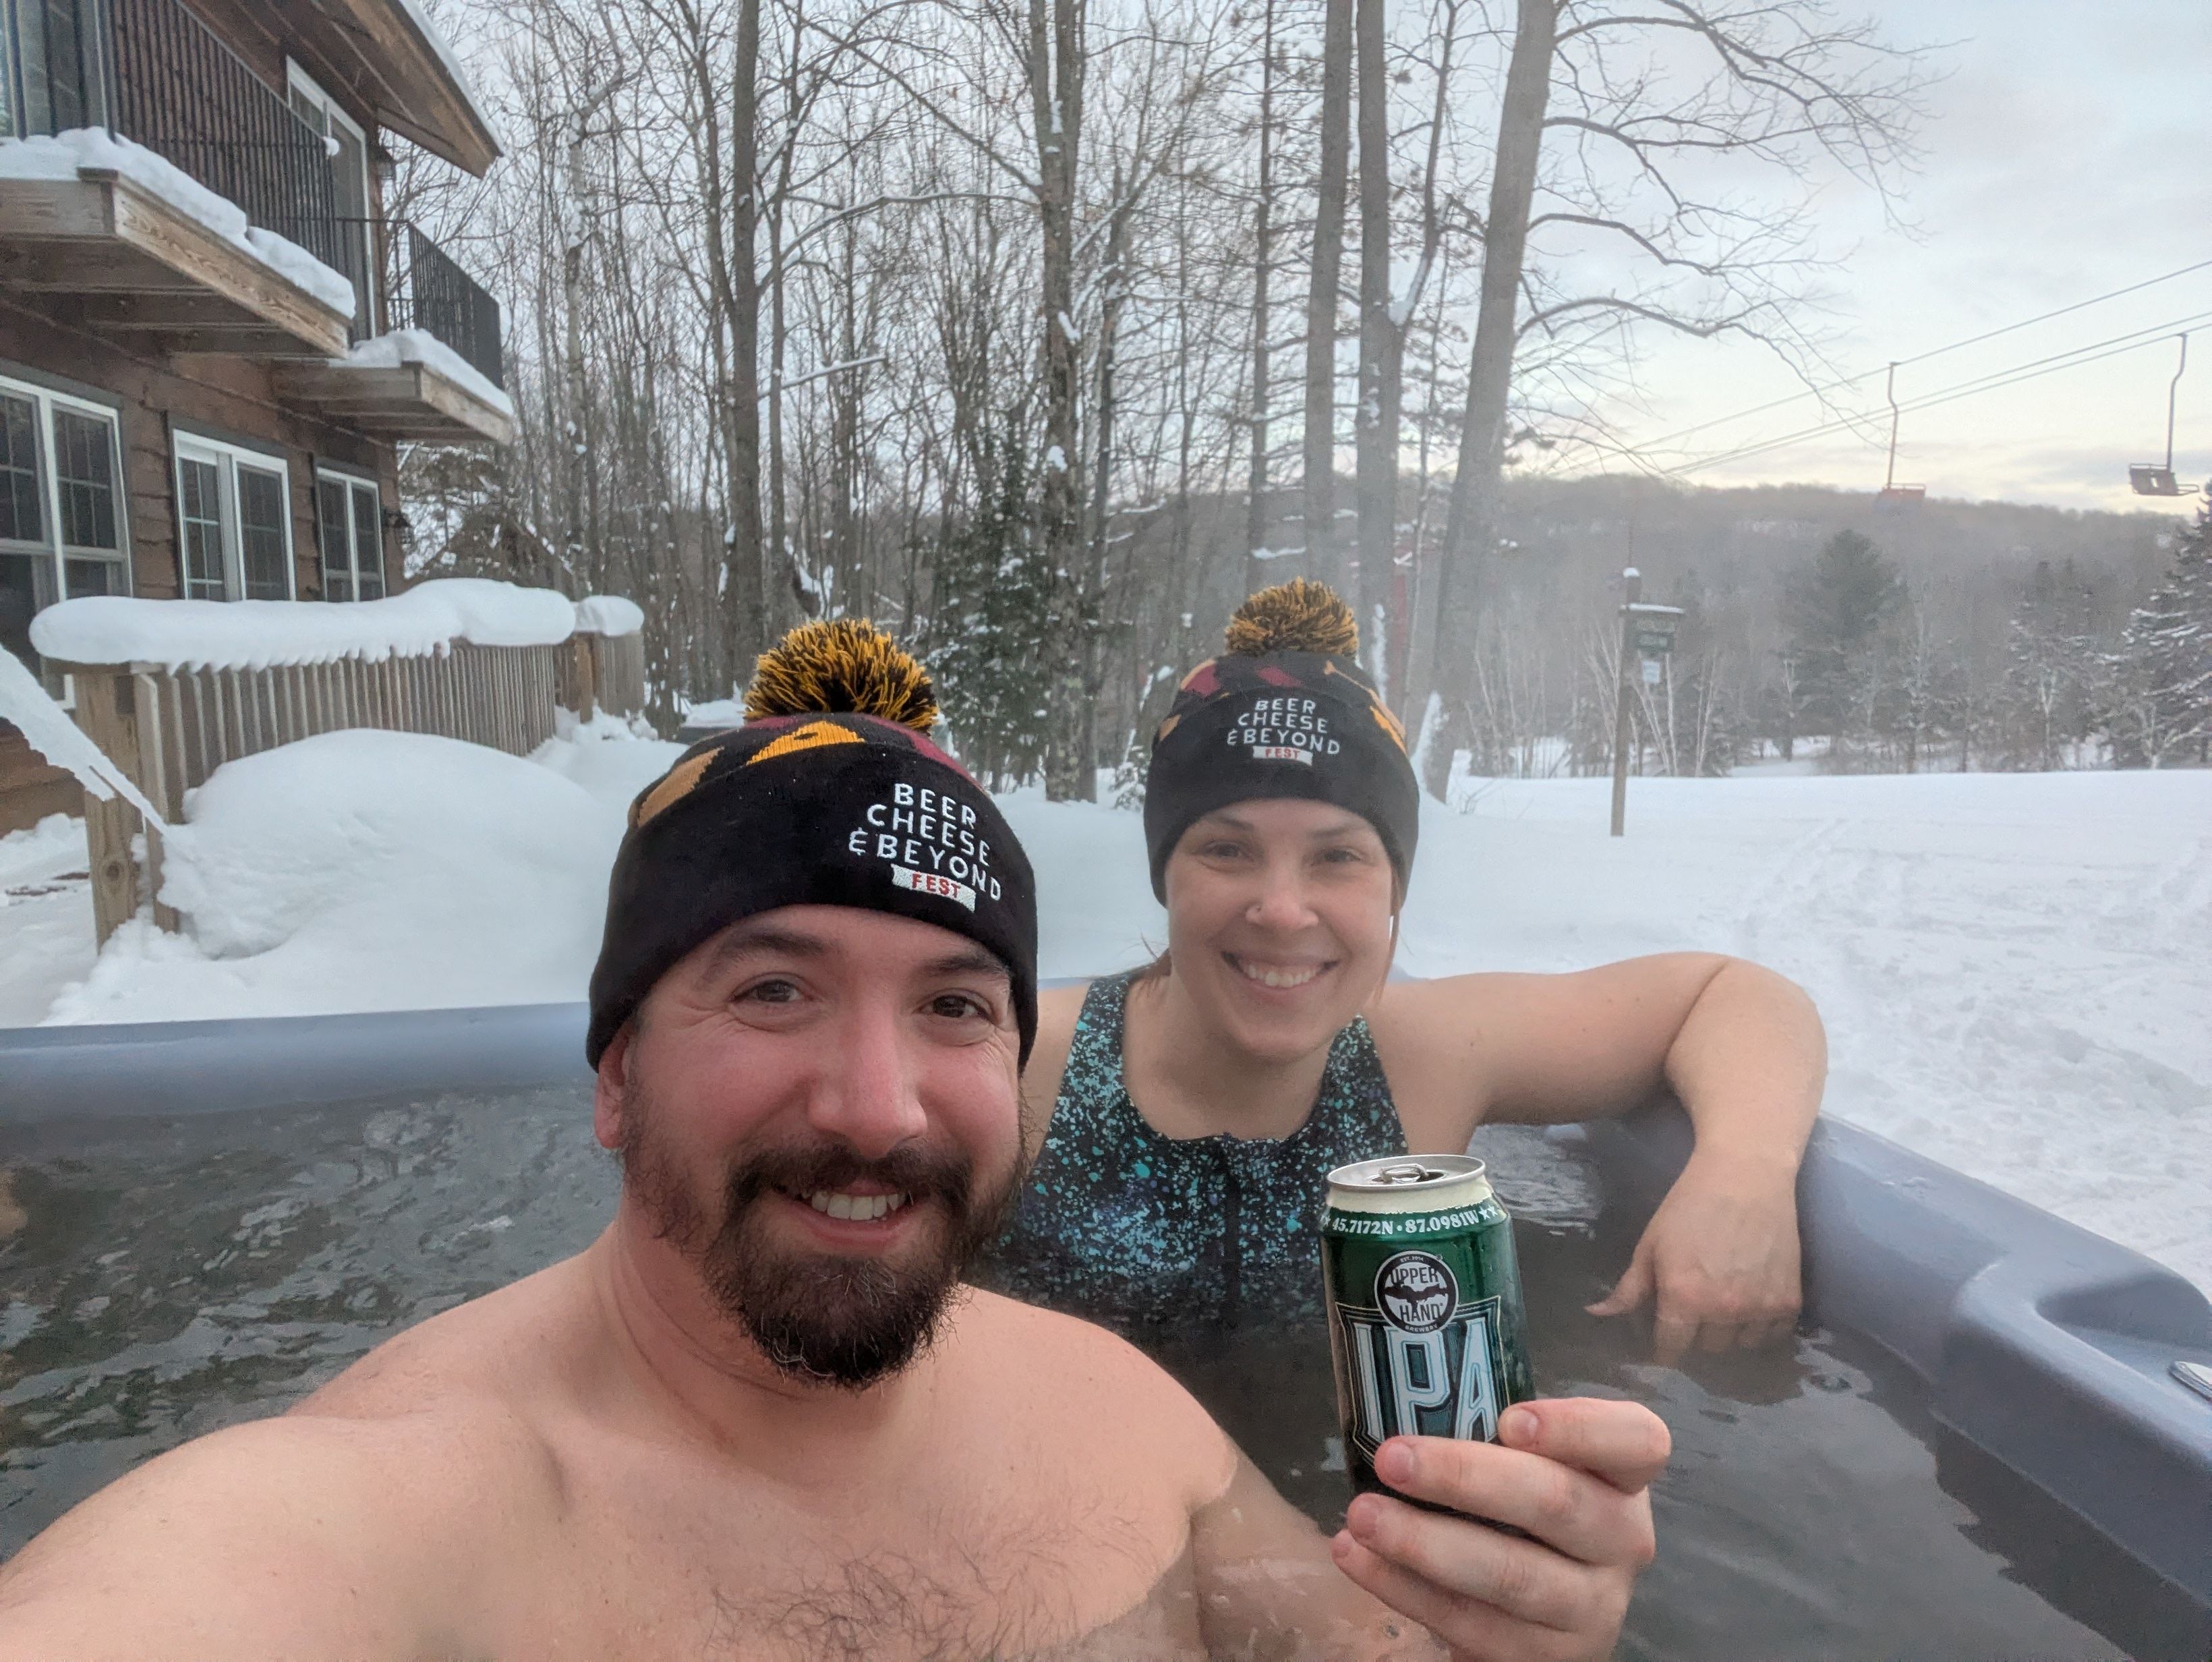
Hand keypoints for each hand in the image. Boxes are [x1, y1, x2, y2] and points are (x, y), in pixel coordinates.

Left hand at [1330, 1399, 1667, 1660]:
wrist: (1529, 1616)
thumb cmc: (1517, 1510)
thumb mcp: (1526, 1464)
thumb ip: (1489, 1430)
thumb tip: (1399, 1389)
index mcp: (1624, 1476)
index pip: (1637, 1441)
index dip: (1578, 1428)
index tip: (1509, 1419)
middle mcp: (1623, 1541)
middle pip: (1555, 1502)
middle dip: (1464, 1476)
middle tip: (1392, 1457)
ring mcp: (1592, 1608)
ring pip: (1510, 1573)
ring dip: (1423, 1542)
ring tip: (1360, 1516)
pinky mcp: (1548, 1660)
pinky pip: (1472, 1624)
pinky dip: (1405, 1588)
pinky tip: (1357, 1557)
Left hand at [1587, 1154, 1802, 1363]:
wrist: (1746, 1175)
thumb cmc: (1690, 1205)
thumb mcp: (1651, 1244)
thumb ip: (1629, 1288)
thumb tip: (1597, 1316)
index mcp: (1685, 1298)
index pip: (1671, 1349)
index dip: (1663, 1349)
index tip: (1662, 1341)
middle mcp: (1724, 1310)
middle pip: (1706, 1348)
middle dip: (1695, 1334)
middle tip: (1693, 1310)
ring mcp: (1760, 1308)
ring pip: (1740, 1345)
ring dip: (1729, 1333)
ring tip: (1723, 1306)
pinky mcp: (1789, 1301)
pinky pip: (1773, 1335)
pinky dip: (1761, 1328)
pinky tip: (1751, 1306)